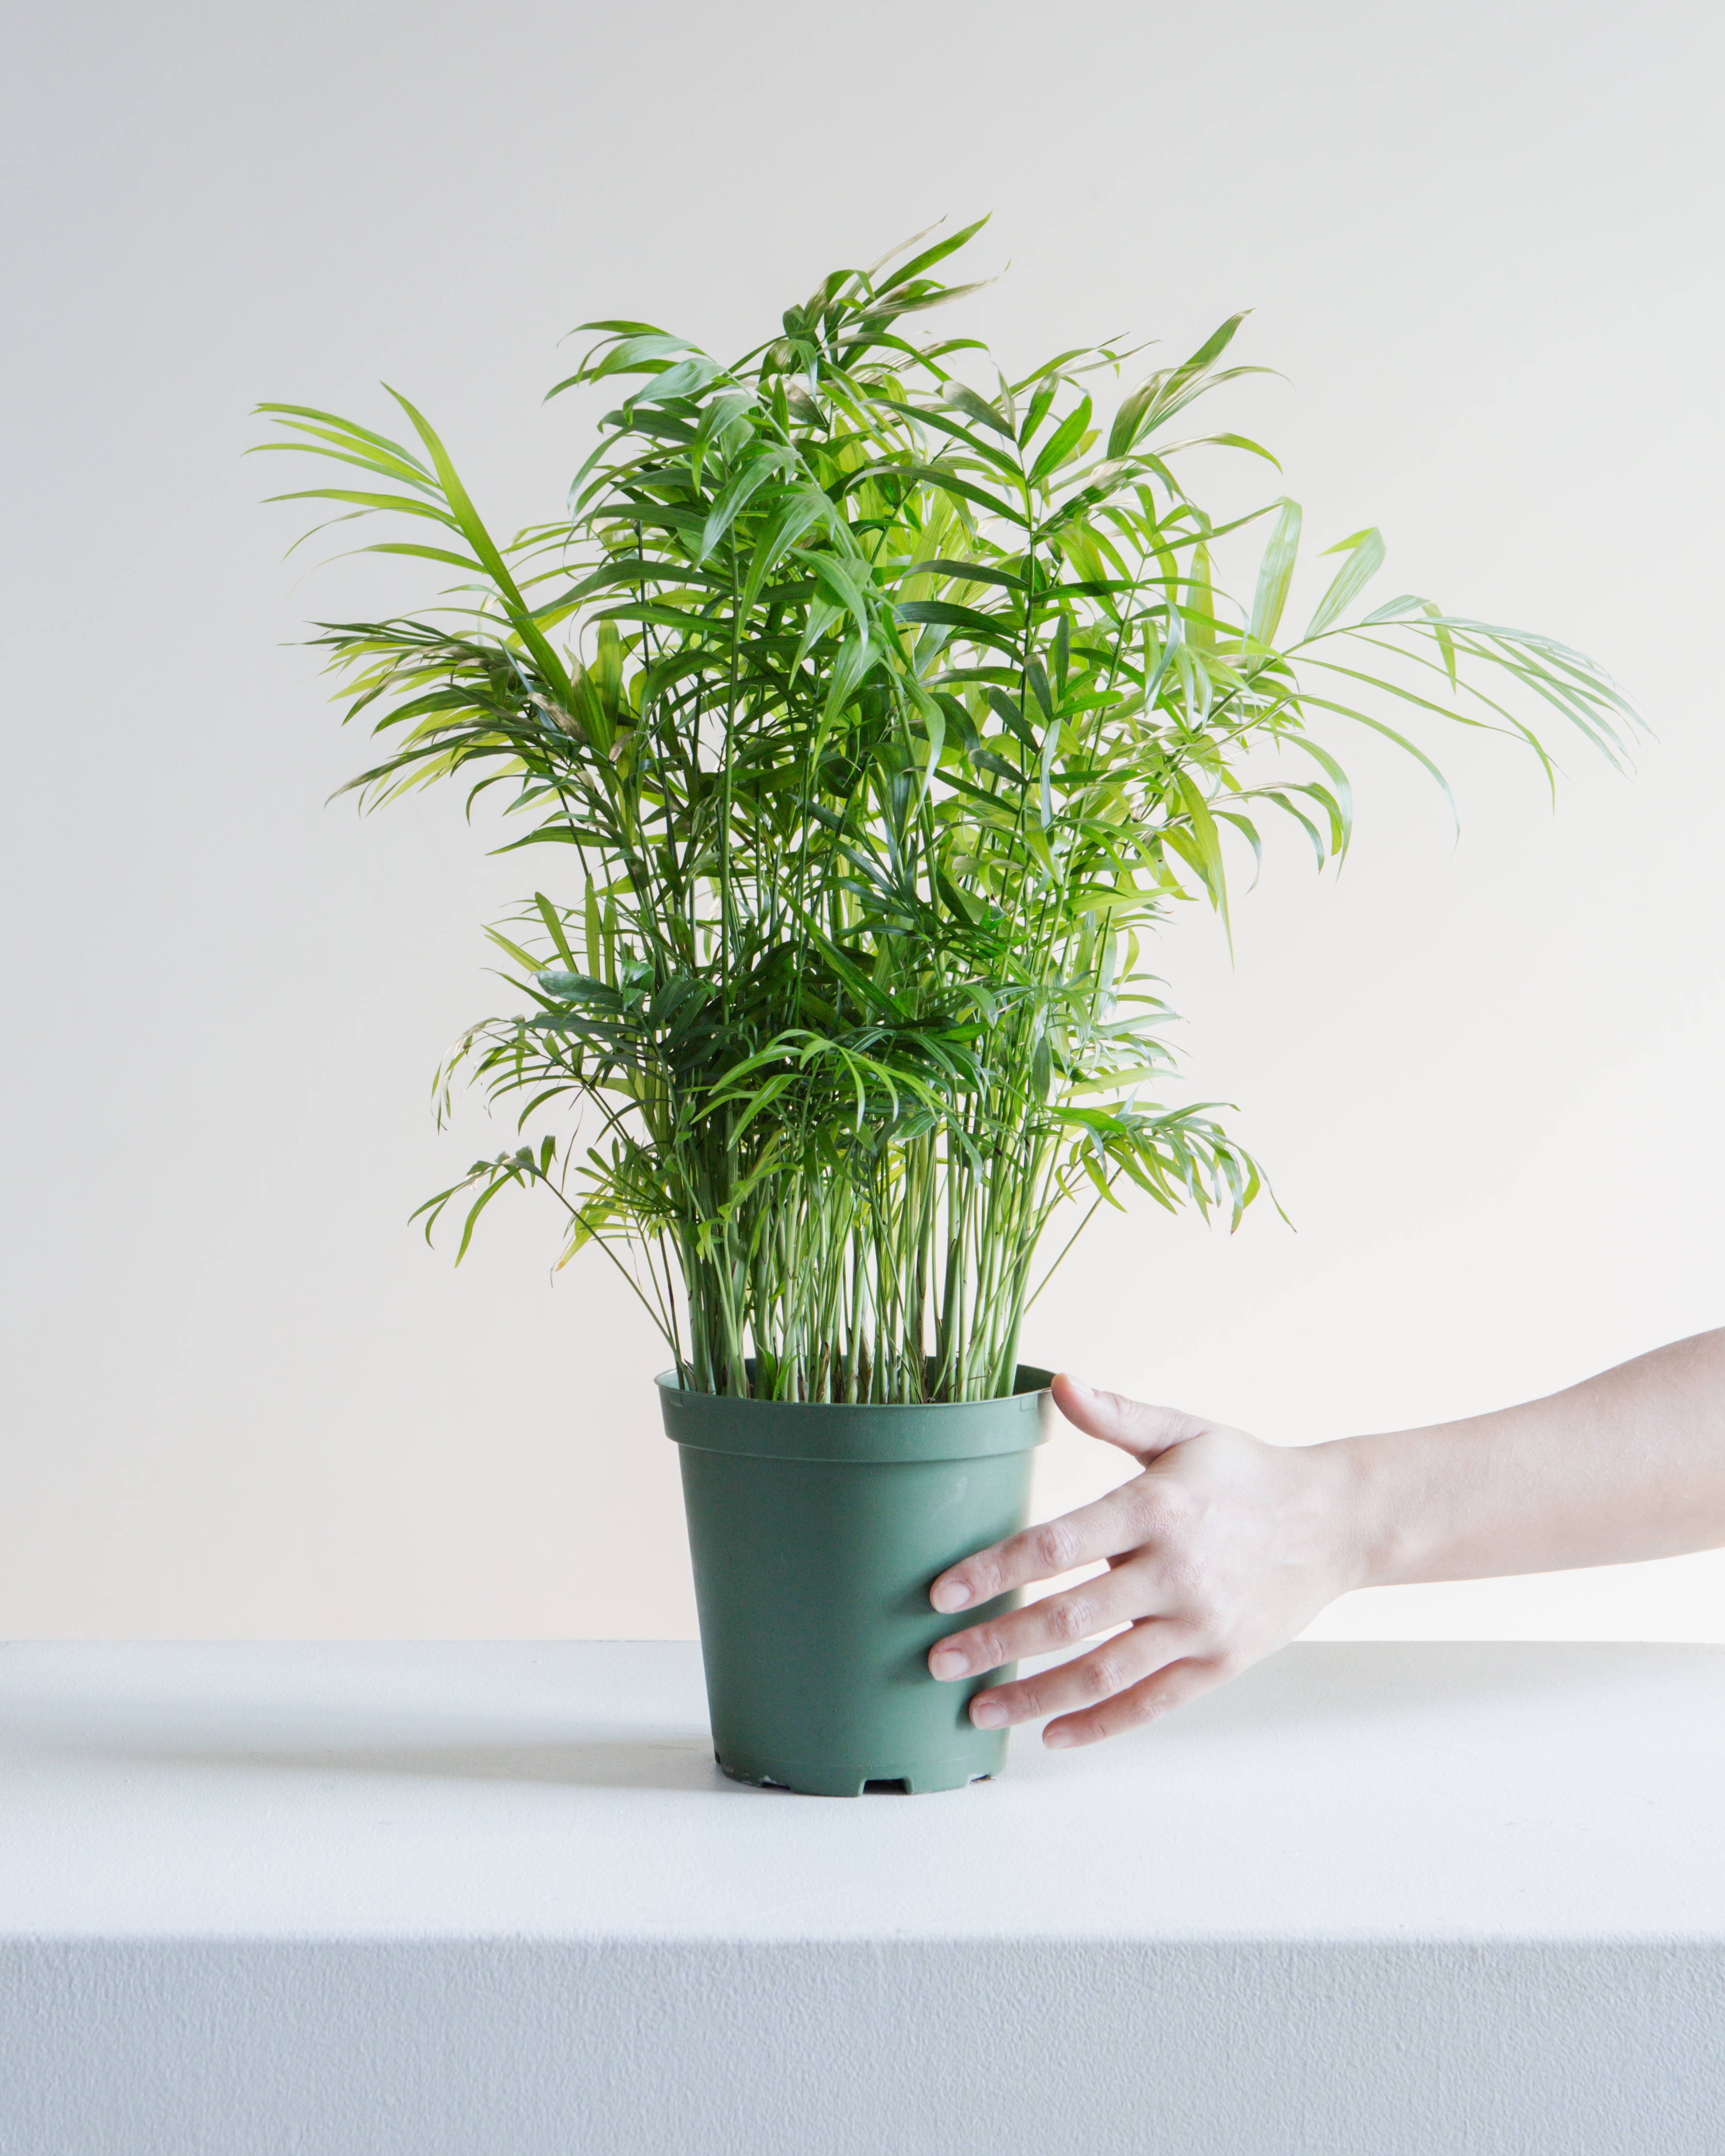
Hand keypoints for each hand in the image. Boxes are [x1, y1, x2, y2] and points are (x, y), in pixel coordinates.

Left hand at [927, 1374, 1362, 1749]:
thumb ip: (1117, 1415)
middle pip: (1068, 1618)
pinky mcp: (1220, 1662)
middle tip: (938, 1661)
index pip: (1057, 1545)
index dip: (993, 1571)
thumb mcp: (1183, 1431)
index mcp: (1156, 1508)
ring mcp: (1199, 1624)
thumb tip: (1059, 1383)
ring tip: (979, 1710)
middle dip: (996, 1643)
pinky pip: (1150, 1703)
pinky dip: (1099, 1723)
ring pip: (1102, 1672)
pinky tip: (1051, 1732)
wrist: (1335, 1521)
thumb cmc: (1245, 1472)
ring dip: (1034, 1695)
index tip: (941, 1594)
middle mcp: (1175, 1571)